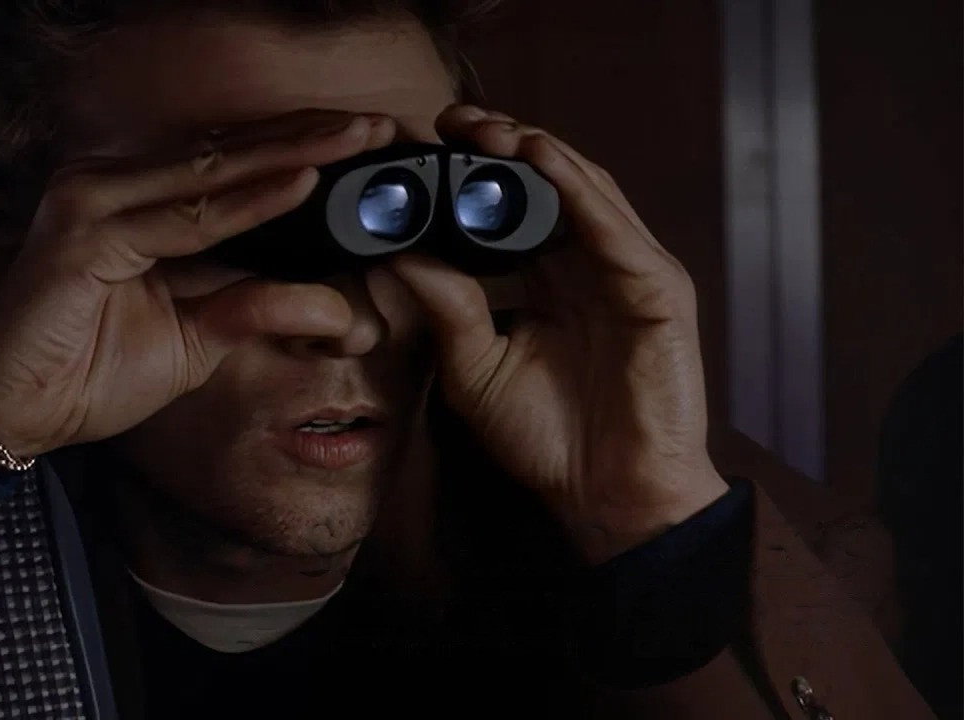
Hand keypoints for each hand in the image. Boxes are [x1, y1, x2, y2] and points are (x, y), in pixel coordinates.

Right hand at [0, 110, 395, 456]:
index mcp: (139, 205)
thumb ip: (254, 309)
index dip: (297, 152)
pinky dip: (247, 202)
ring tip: (352, 138)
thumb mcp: (197, 339)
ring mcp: (96, 204)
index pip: (230, 168)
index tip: (363, 143)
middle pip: (227, 156)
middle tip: (374, 125)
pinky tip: (299, 183)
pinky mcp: (84, 235)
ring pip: (212, 174)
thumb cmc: (92, 370)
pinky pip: (185, 218)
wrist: (22, 413)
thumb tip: (333, 309)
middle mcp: (116, 189)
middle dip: (306, 139)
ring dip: (288, 154)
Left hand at [387, 104, 727, 564]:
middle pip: (547, 184)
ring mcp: (627, 272)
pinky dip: (577, 188)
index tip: (422, 147)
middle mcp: (589, 265)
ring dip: (535, 152)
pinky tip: (539, 160)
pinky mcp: (658, 290)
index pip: (510, 207)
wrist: (607, 496)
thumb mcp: (474, 366)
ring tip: (486, 127)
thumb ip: (442, 306)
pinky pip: (614, 228)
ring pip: (583, 190)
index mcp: (549, 280)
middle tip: (448, 122)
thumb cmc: (547, 438)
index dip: (471, 174)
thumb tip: (388, 254)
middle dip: (499, 146)